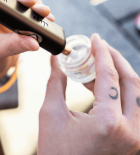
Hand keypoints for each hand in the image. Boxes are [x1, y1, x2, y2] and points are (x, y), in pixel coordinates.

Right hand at [38, 33, 139, 154]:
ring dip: (120, 74)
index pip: (109, 76)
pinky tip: (102, 85)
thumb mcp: (51, 114)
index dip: (101, 53)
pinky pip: (135, 108)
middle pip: (132, 82)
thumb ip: (55, 82)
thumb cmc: (56, 151)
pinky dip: (121, 91)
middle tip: (101, 47)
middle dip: (116, 59)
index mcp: (109, 122)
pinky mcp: (134, 141)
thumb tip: (55, 60)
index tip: (95, 39)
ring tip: (99, 65)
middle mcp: (131, 131)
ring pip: (138, 94)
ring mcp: (136, 138)